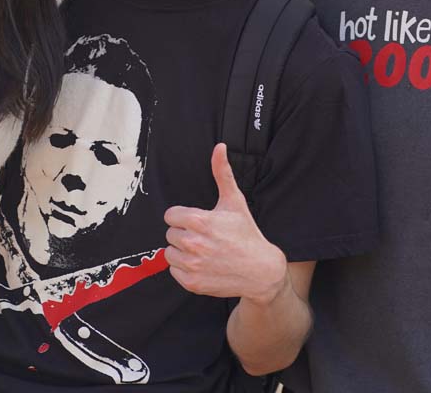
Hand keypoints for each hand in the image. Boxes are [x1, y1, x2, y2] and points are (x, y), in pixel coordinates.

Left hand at [164, 143, 288, 304]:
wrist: (260, 271)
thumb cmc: (246, 234)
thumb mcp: (235, 201)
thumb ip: (222, 173)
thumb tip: (219, 147)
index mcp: (199, 221)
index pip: (171, 216)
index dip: (184, 217)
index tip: (198, 221)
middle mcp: (193, 243)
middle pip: (170, 233)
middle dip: (184, 233)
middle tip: (204, 237)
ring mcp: (192, 265)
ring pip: (169, 253)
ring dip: (182, 251)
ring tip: (203, 250)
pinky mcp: (192, 283)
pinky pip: (173, 270)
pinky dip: (184, 268)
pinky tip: (202, 264)